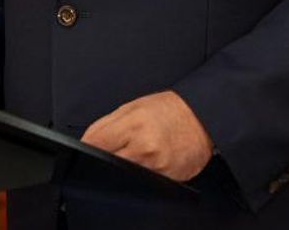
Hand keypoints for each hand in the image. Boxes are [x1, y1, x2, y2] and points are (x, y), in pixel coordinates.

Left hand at [81, 91, 213, 180]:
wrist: (203, 117)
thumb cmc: (168, 109)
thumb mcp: (133, 106)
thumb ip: (106, 124)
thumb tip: (85, 142)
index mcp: (133, 124)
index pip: (95, 144)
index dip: (87, 147)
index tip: (87, 148)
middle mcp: (145, 147)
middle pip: (107, 164)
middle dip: (106, 158)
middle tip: (118, 147)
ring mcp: (157, 166)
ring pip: (124, 175)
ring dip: (124, 167)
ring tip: (138, 150)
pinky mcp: (168, 179)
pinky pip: (144, 182)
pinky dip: (142, 174)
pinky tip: (151, 159)